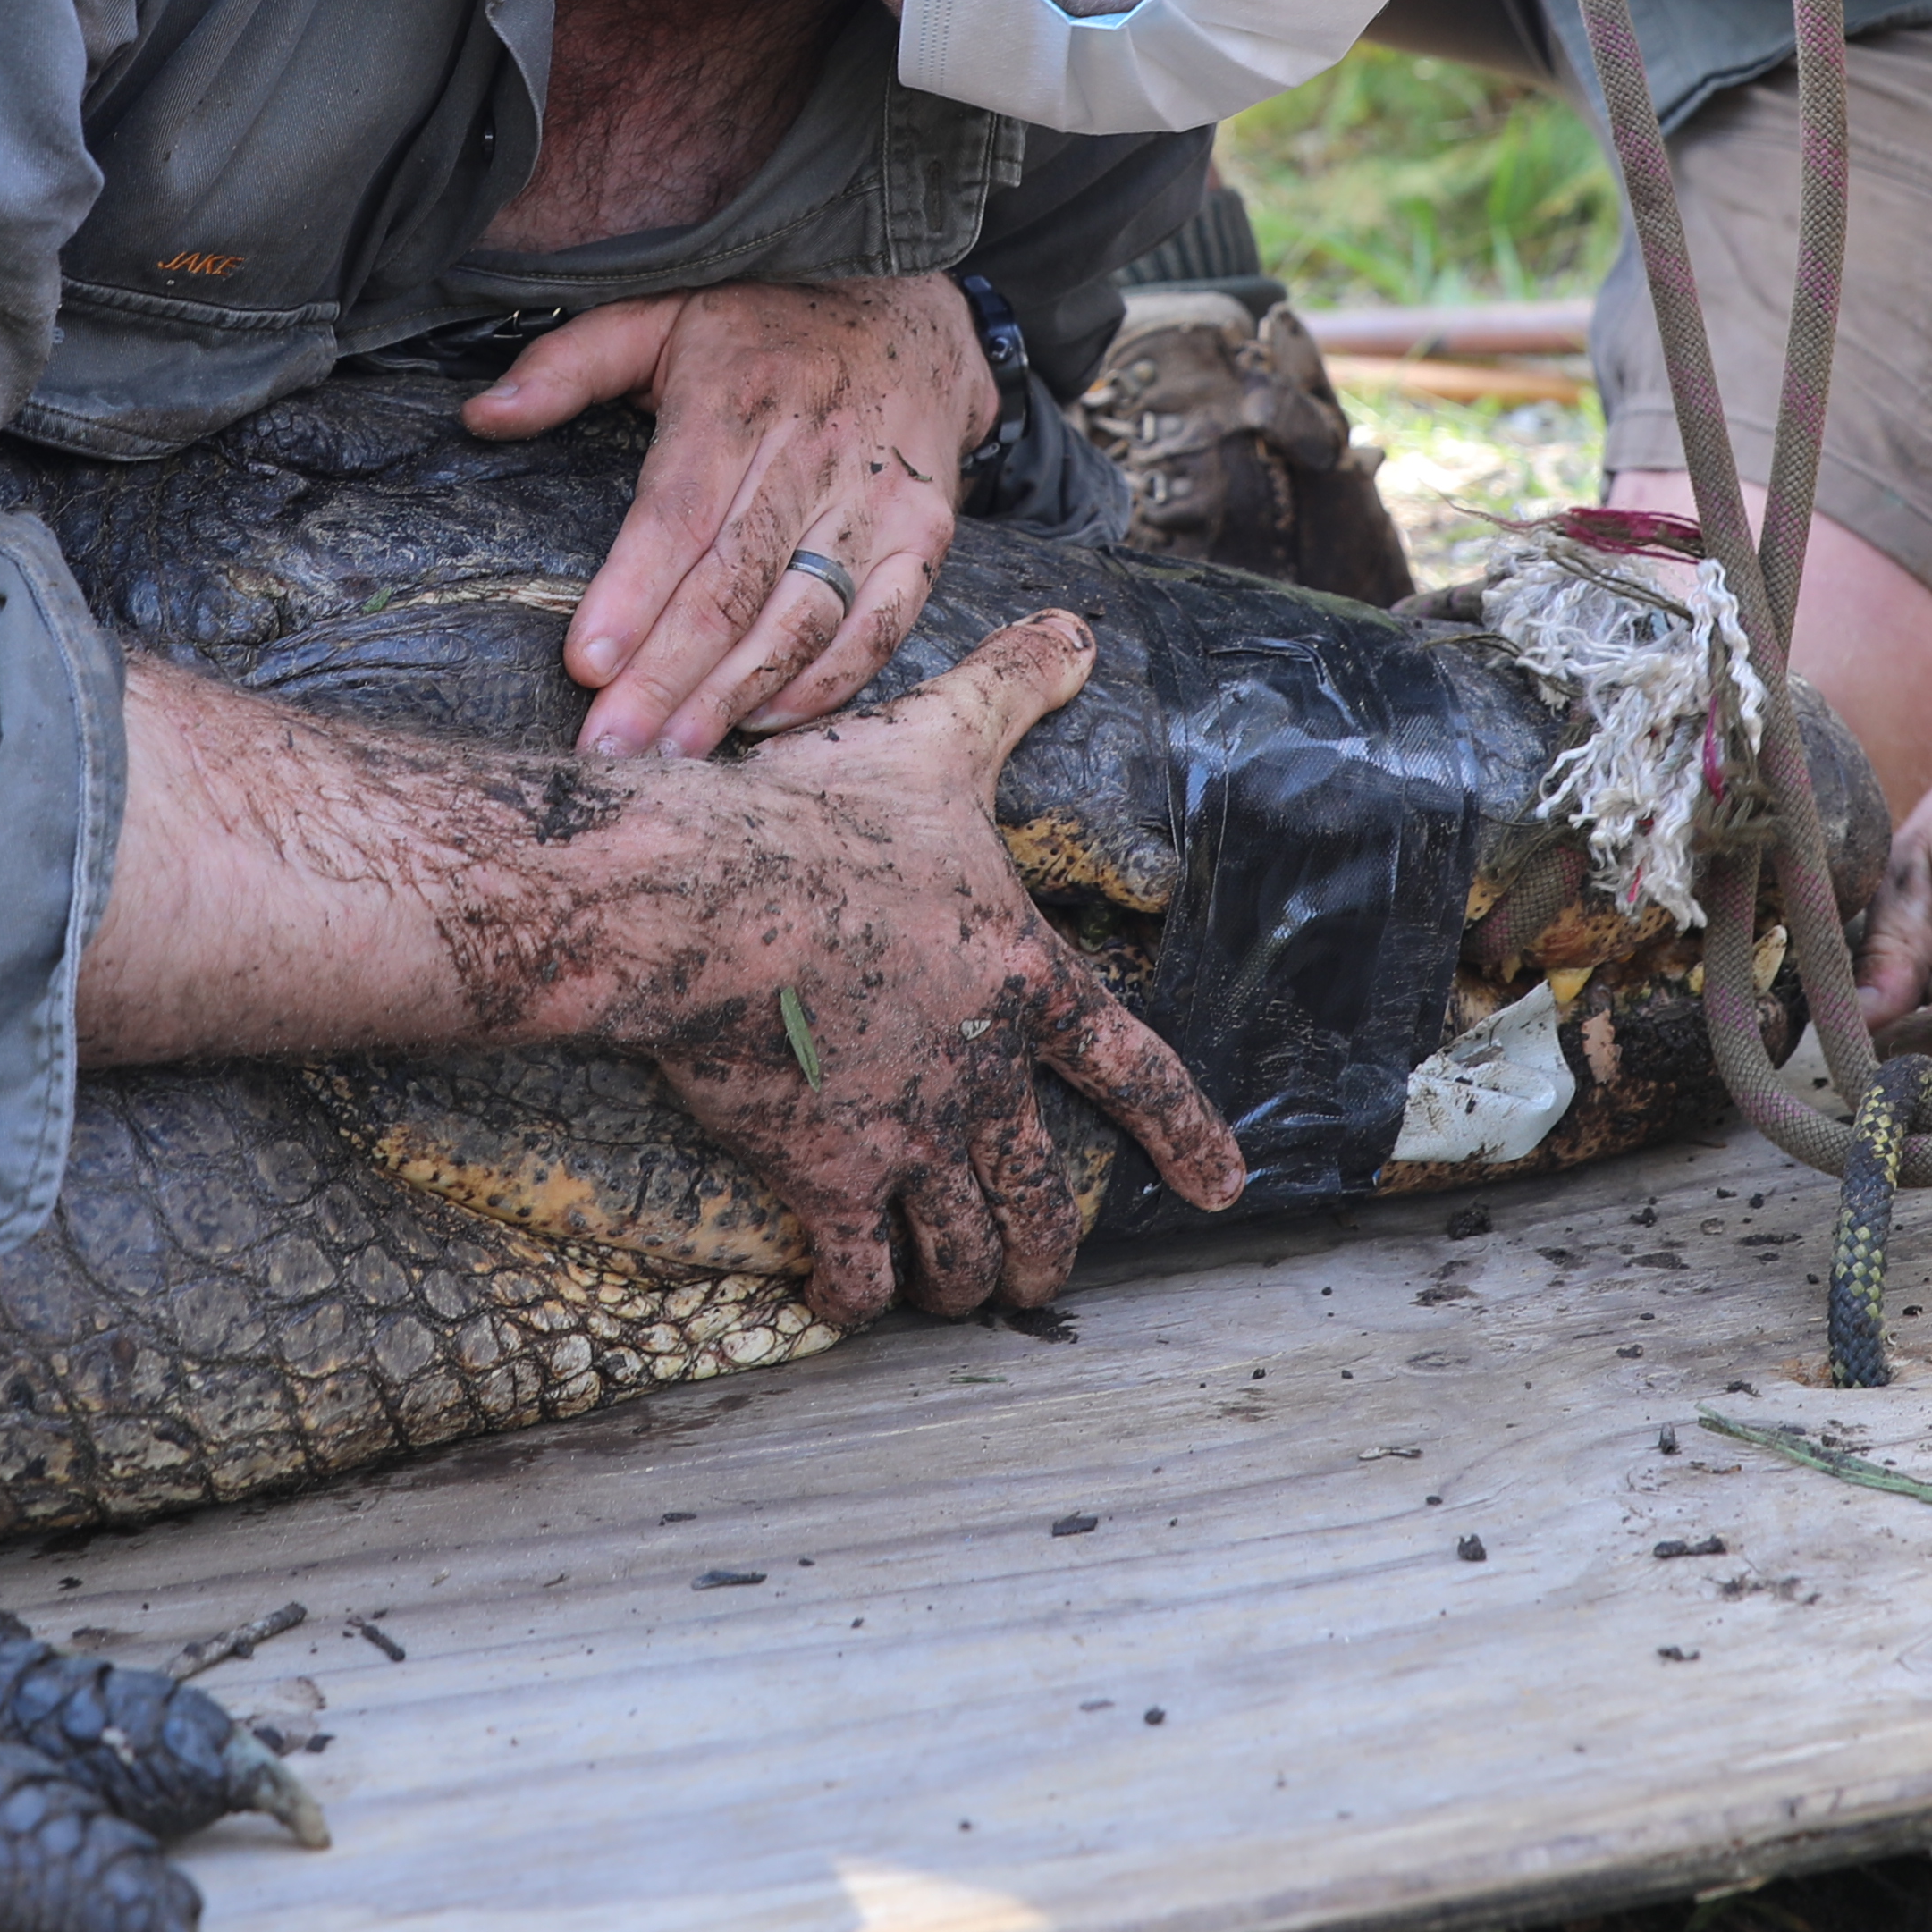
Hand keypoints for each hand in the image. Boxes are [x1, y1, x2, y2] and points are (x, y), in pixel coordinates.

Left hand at [466, 276, 992, 755]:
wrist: (908, 304)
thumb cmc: (761, 322)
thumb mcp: (659, 312)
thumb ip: (568, 364)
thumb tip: (480, 416)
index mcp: (736, 396)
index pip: (678, 512)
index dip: (633, 593)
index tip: (585, 663)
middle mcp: (813, 450)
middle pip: (734, 582)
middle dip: (667, 675)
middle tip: (610, 748)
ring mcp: (878, 497)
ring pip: (804, 615)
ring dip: (737, 694)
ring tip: (674, 754)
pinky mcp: (924, 534)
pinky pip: (881, 625)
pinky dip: (827, 683)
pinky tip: (765, 724)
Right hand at [609, 612, 1247, 1319]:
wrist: (707, 899)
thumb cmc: (824, 815)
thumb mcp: (939, 737)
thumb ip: (1011, 688)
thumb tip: (1077, 631)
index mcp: (1024, 982)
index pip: (1133, 1071)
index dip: (1188, 1134)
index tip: (1224, 1189)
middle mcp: (978, 1078)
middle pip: (1038, 1196)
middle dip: (1047, 1250)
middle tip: (1046, 1277)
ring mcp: (904, 1135)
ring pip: (960, 1249)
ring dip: (965, 1281)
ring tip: (957, 1296)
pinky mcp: (820, 1171)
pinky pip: (855, 1266)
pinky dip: (855, 1294)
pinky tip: (841, 1300)